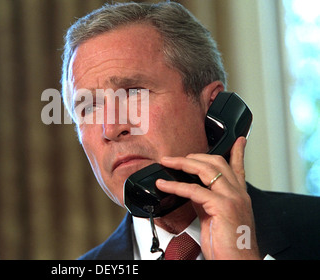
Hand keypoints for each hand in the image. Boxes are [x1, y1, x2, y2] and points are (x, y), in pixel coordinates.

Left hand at [156, 137, 259, 259]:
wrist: (238, 262)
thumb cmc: (228, 245)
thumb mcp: (215, 217)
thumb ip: (205, 200)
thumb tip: (190, 189)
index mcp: (239, 195)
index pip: (238, 167)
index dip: (237, 151)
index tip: (238, 139)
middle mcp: (238, 193)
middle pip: (217, 162)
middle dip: (193, 156)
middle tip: (175, 157)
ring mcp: (232, 198)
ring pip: (206, 169)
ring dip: (182, 163)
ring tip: (166, 162)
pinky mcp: (222, 206)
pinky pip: (194, 190)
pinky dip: (175, 186)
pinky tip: (163, 185)